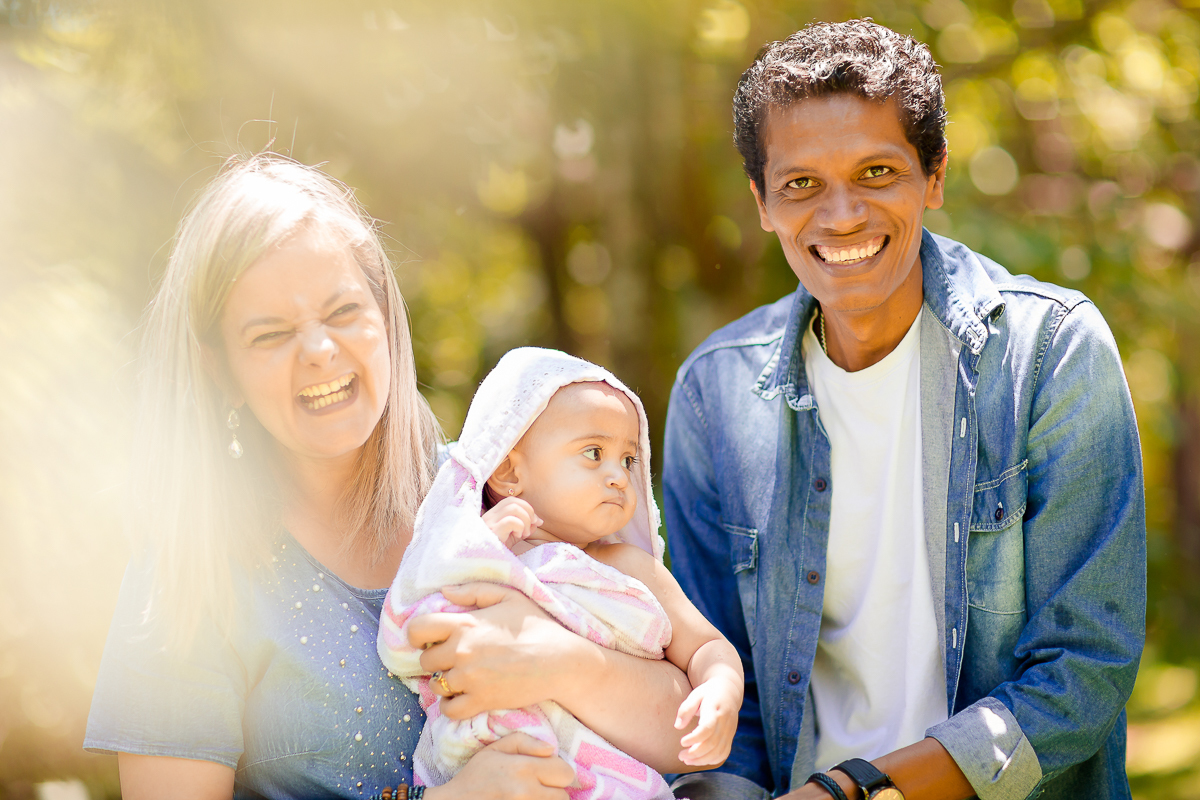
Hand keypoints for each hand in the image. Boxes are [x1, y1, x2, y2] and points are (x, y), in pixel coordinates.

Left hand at [408, 582, 579, 718]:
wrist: (560, 660)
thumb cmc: (536, 625)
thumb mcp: (509, 596)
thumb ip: (474, 591)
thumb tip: (445, 592)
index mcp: (464, 624)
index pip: (416, 629)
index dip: (418, 634)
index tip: (428, 638)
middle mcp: (461, 652)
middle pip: (425, 660)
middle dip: (435, 658)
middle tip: (453, 657)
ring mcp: (469, 679)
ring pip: (435, 685)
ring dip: (444, 682)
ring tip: (461, 677)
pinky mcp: (480, 701)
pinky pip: (449, 709)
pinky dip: (451, 705)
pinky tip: (464, 696)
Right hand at [429, 732, 573, 799]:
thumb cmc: (475, 775)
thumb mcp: (494, 749)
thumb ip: (524, 742)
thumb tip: (551, 749)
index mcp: (523, 769)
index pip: (566, 772)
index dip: (558, 770)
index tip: (545, 771)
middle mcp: (527, 792)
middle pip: (564, 795)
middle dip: (554, 789)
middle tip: (537, 786)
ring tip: (530, 795)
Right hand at [481, 497, 541, 547]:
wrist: (488, 565)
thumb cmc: (499, 550)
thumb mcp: (514, 537)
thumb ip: (525, 527)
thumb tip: (538, 521)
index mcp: (493, 515)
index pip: (511, 500)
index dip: (527, 507)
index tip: (536, 521)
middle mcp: (490, 516)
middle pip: (513, 501)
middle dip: (529, 512)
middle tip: (532, 527)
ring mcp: (490, 522)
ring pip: (513, 508)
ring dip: (525, 520)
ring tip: (524, 534)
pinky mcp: (492, 531)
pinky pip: (511, 520)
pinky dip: (520, 527)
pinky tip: (518, 536)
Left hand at [674, 676, 740, 765]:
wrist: (729, 691)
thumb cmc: (707, 693)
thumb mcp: (695, 694)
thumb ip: (686, 709)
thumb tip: (678, 726)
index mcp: (715, 709)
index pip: (707, 728)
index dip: (695, 738)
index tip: (682, 742)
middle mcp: (724, 722)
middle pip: (712, 743)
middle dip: (695, 753)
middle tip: (680, 756)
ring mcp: (729, 731)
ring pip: (718, 751)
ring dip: (701, 759)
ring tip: (686, 760)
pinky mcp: (730, 737)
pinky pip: (723, 754)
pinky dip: (711, 760)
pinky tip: (698, 760)